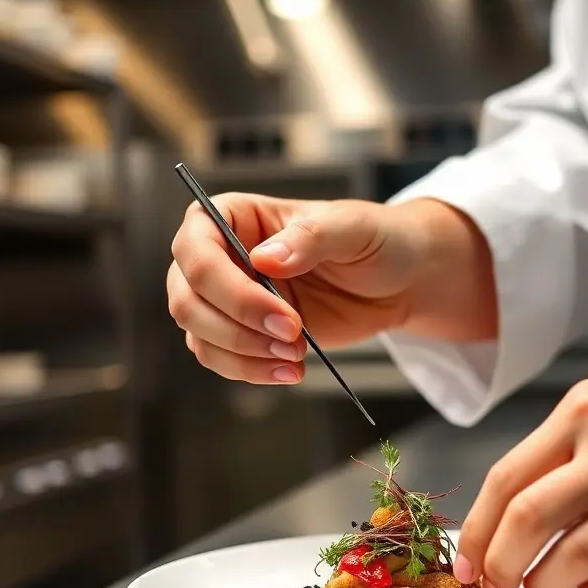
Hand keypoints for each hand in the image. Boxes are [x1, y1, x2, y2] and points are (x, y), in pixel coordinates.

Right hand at [168, 194, 495, 384]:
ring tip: (295, 359)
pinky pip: (221, 359)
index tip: (280, 313)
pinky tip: (289, 371)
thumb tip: (266, 258)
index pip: (196, 248)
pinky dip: (250, 372)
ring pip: (199, 335)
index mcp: (233, 215)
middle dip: (238, 328)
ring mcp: (227, 298)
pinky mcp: (242, 333)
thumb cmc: (375, 239)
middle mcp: (219, 255)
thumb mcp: (353, 227)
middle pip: (188, 298)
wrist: (399, 282)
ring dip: (244, 355)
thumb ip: (310, 237)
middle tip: (293, 338)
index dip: (231, 288)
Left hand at [454, 375, 587, 587]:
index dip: (477, 529)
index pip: (506, 479)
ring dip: (545, 584)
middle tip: (495, 583)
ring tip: (542, 585)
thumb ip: (557, 448)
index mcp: (583, 414)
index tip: (466, 557)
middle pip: (529, 521)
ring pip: (573, 560)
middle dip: (499, 564)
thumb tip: (505, 512)